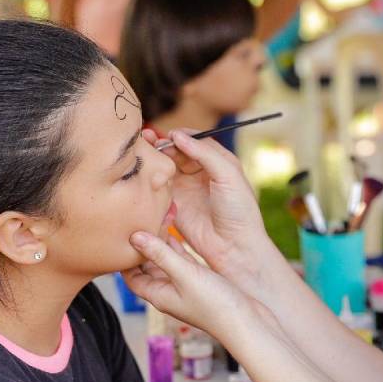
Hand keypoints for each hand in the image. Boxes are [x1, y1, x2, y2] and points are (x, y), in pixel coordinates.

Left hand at [124, 231, 252, 337]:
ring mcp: (185, 287)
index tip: (119, 235)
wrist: (248, 323)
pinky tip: (175, 229)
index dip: (124, 257)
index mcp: (159, 295)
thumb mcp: (185, 275)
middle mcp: (169, 292)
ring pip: (165, 262)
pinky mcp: (201, 281)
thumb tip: (134, 237)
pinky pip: (182, 260)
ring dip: (159, 244)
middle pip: (146, 267)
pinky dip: (176, 246)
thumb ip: (160, 254)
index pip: (131, 276)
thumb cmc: (215, 304)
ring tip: (153, 219)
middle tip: (136, 222)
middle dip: (141, 247)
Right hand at [147, 129, 280, 289]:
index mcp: (217, 162)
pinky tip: (145, 173)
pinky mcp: (173, 203)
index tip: (169, 135)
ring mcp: (185, 188)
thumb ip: (204, 152)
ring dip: (154, 158)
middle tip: (150, 141)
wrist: (233, 246)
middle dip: (163, 144)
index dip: (180, 136)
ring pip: (165, 166)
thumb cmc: (239, 210)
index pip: (194, 140)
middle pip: (176, 151)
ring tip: (144, 153)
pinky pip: (158, 186)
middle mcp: (200, 172)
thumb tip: (177, 135)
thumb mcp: (228, 174)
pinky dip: (151, 177)